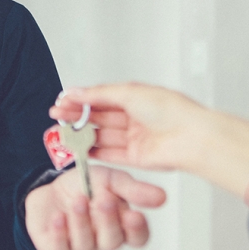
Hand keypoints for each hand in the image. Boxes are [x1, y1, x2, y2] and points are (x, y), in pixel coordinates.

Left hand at [25, 165, 165, 249]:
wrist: (49, 186)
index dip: (137, 230)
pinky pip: (60, 249)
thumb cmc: (83, 186)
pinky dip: (59, 233)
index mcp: (121, 226)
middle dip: (108, 221)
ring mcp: (80, 247)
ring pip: (86, 245)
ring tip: (78, 202)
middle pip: (112, 241)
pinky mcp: (56, 249)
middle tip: (105, 200)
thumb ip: (132, 188)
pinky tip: (59, 217)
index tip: (135, 215)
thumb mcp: (110, 179)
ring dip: (82, 222)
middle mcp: (103, 241)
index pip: (137, 238)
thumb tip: (161, 197)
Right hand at [49, 82, 209, 170]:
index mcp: (136, 98)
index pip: (102, 98)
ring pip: (102, 136)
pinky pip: (111, 154)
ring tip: (63, 132)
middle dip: (77, 116)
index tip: (62, 101)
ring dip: (83, 134)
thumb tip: (77, 92)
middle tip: (57, 116)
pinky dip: (94, 152)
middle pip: (100, 117)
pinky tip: (79, 148)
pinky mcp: (137, 157)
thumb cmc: (170, 111)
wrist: (191, 137)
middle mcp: (135, 118)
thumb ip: (100, 94)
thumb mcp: (129, 92)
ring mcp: (136, 138)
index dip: (81, 99)